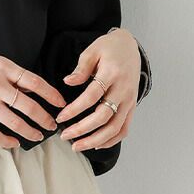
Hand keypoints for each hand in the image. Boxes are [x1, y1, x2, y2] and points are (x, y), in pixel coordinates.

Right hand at [0, 43, 65, 148]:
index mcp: (3, 66)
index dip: (51, 95)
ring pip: (16, 123)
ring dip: (31, 132)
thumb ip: (10, 75)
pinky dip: (8, 141)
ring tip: (38, 136)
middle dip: (45, 118)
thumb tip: (30, 93)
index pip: (35, 83)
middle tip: (52, 125)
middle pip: (29, 106)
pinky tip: (14, 142)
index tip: (61, 104)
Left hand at [55, 27, 140, 151]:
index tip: (60, 118)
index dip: (75, 109)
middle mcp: (123, 89)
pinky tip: (96, 144)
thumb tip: (67, 82)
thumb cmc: (109, 48)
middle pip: (104, 116)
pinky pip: (124, 129)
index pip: (92, 96)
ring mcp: (130, 100)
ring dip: (95, 140)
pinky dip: (111, 140)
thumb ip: (80, 68)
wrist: (130, 47)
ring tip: (77, 146)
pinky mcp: (132, 107)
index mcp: (112, 73)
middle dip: (83, 129)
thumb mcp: (92, 51)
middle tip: (65, 136)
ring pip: (115, 127)